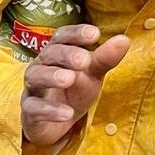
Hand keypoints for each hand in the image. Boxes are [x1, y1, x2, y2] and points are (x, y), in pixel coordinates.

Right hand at [21, 24, 129, 145]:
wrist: (57, 122)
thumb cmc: (75, 89)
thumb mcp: (93, 73)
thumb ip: (105, 57)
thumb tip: (124, 40)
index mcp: (58, 51)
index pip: (63, 35)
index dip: (76, 33)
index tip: (95, 34)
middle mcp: (43, 65)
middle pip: (50, 53)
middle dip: (67, 54)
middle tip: (84, 60)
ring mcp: (33, 88)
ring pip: (36, 76)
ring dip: (52, 76)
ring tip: (69, 79)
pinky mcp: (29, 111)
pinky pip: (34, 108)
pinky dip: (49, 110)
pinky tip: (67, 113)